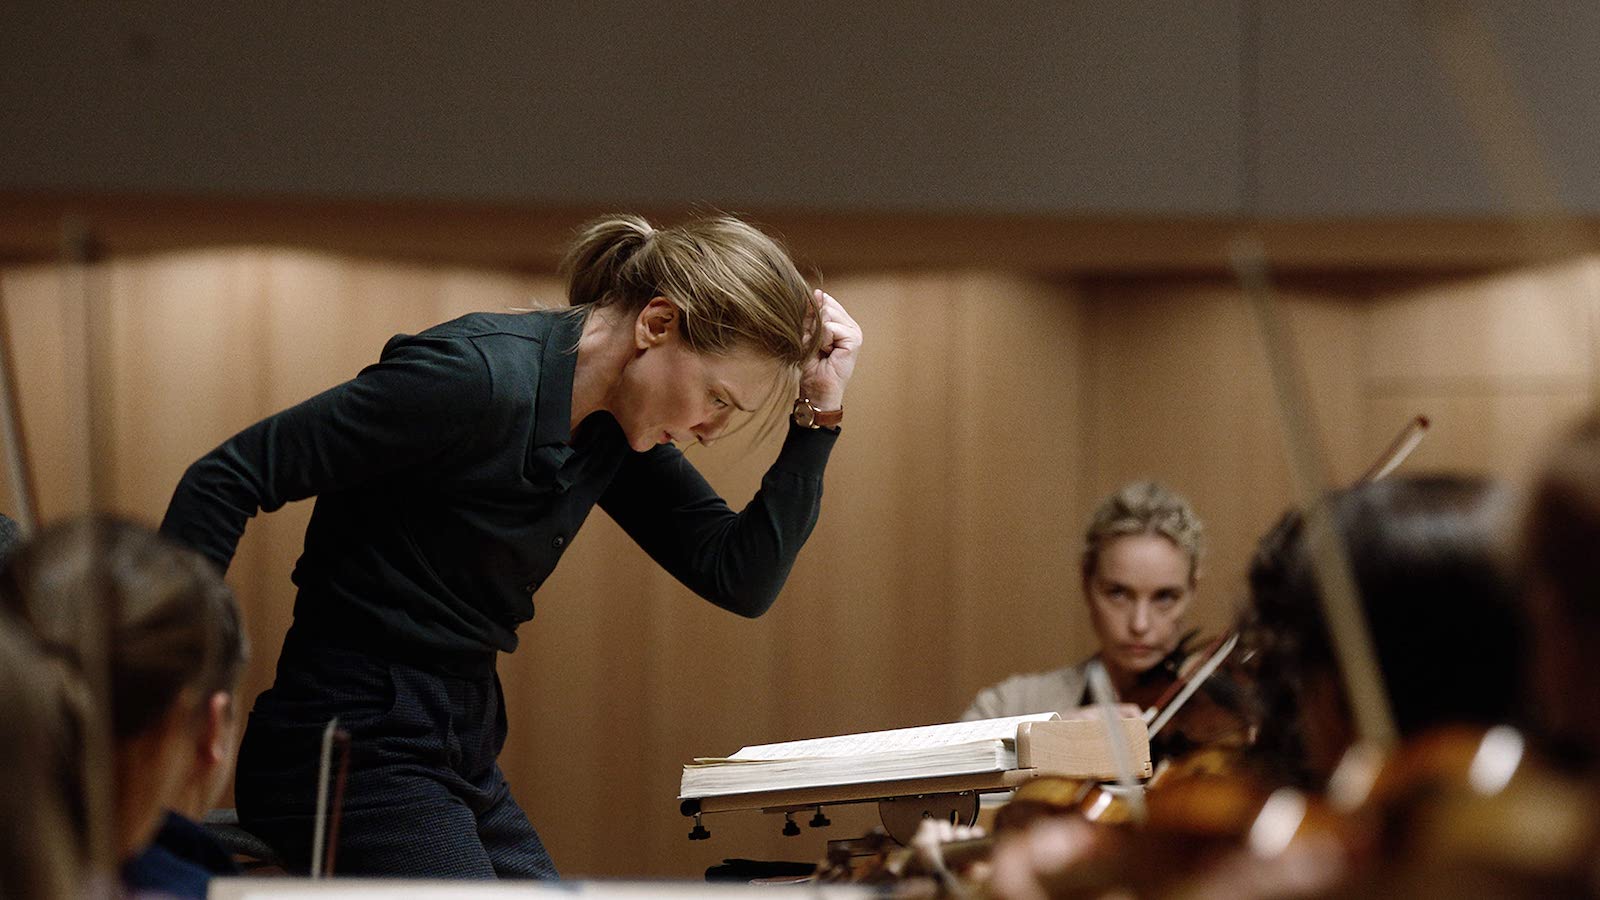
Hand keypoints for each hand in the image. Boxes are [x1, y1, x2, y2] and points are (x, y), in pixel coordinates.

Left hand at [799, 289, 860, 410]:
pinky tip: (826, 352)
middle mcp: (850, 325)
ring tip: (821, 350)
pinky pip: (829, 327)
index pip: (826, 302)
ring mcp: (854, 332)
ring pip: (827, 315)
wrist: (816, 389)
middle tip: (816, 346)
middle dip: (813, 326)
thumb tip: (817, 292)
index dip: (812, 315)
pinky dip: (822, 340)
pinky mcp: (854, 340)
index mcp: (841, 322)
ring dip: (817, 334)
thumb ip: (812, 314)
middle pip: (825, 307)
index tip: (810, 336)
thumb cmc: (811, 365)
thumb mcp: (808, 334)